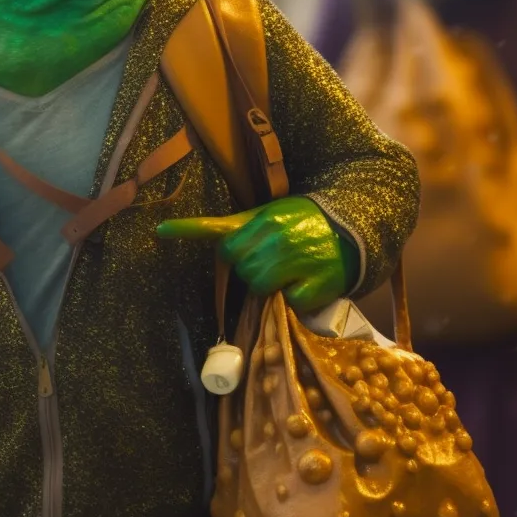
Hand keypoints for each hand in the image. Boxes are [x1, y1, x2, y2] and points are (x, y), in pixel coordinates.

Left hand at [157, 196, 351, 311]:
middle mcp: (282, 240)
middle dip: (254, 270)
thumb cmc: (301, 220)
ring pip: (261, 288)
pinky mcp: (318, 285)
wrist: (354, 225)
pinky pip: (289, 303)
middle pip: (244, 272)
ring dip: (271, 286)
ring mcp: (302, 262)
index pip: (228, 249)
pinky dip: (294, 299)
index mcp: (267, 220)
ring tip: (289, 272)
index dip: (237, 255)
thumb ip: (220, 226)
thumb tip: (162, 229)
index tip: (248, 252)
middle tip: (277, 260)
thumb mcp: (264, 214)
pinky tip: (306, 283)